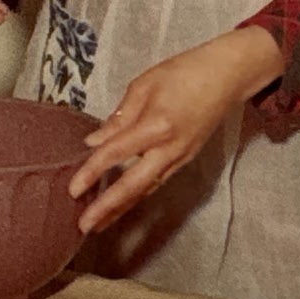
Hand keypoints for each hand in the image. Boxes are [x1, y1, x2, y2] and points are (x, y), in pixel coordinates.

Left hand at [65, 29, 283, 234]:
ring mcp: (180, 157)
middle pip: (134, 185)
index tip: (73, 189)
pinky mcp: (186, 159)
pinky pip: (157, 181)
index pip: (116, 153)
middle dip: (108, 207)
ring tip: (99, 223)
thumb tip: (95, 141)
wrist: (226, 76)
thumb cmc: (183, 72)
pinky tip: (123, 203)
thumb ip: (119, 117)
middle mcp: (169, 148)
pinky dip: (138, 195)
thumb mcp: (144, 85)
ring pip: (147, 189)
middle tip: (84, 226)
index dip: (92, 172)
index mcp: (156, 125)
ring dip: (122, 208)